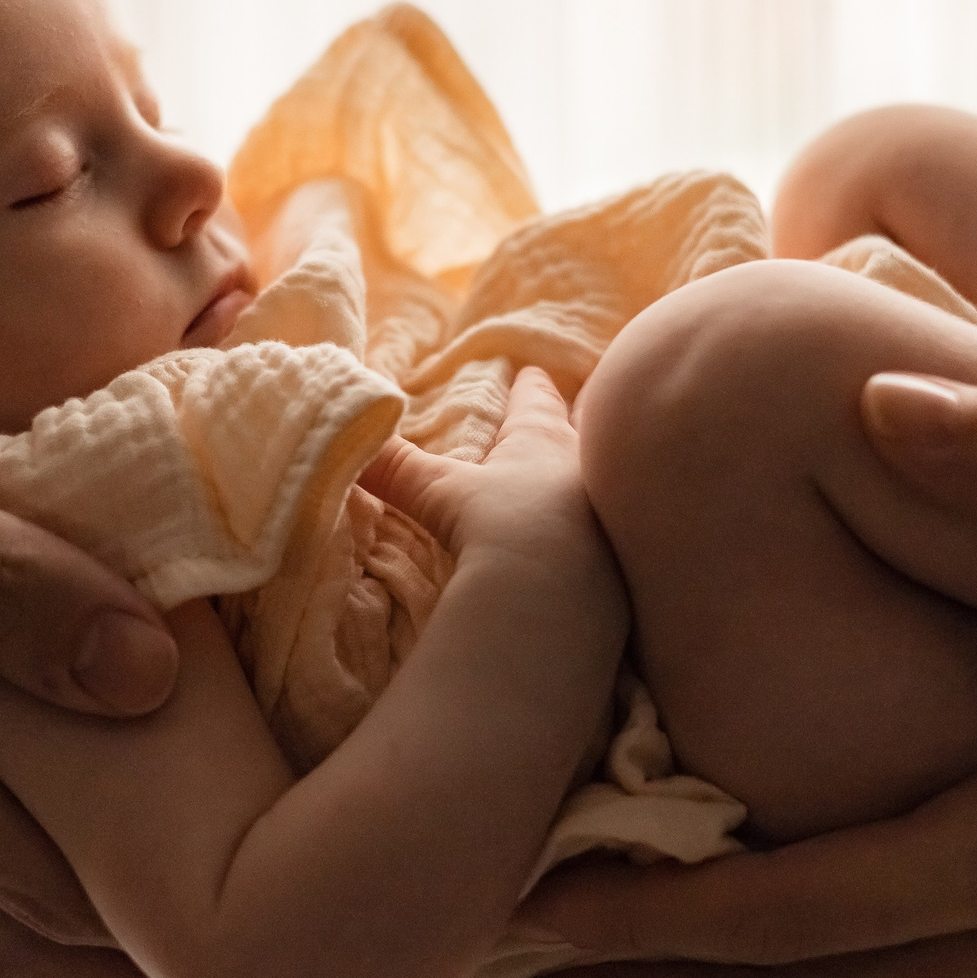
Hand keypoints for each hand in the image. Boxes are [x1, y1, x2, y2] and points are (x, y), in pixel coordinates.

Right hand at [361, 366, 618, 584]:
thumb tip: (348, 436)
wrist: (562, 603)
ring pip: (608, 483)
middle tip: (577, 413)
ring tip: (586, 482)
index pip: (537, 402)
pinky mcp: (628, 567)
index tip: (533, 374)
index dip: (531, 388)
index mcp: (544, 440)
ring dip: (596, 480)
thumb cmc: (504, 526)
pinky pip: (619, 540)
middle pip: (586, 434)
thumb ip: (399, 468)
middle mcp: (588, 468)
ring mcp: (616, 517)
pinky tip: (599, 553)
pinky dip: (608, 538)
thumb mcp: (442, 493)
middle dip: (577, 425)